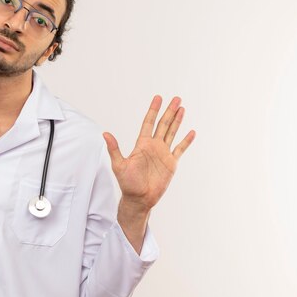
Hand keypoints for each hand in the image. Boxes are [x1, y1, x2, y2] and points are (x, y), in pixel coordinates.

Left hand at [103, 96, 194, 213]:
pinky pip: (180, 149)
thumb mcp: (119, 165)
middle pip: (163, 124)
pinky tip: (191, 132)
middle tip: (175, 98)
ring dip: (177, 121)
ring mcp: (163, 154)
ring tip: (182, 108)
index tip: (157, 98)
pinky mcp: (171, 163)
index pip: (148, 123)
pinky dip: (186, 141)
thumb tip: (105, 134)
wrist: (139, 198)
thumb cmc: (127, 183)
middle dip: (169, 111)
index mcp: (142, 144)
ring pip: (172, 133)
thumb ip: (114, 149)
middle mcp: (153, 146)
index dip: (153, 110)